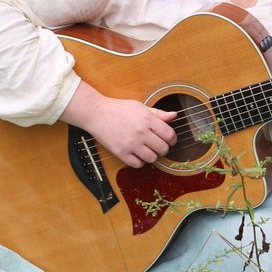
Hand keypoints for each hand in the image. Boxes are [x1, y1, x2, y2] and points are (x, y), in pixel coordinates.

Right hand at [62, 82, 176, 167]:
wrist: (96, 114)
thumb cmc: (119, 109)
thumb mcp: (140, 107)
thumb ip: (158, 113)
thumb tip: (174, 115)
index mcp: (147, 119)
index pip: (170, 135)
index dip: (172, 139)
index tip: (170, 140)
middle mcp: (141, 132)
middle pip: (163, 149)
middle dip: (163, 148)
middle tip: (158, 145)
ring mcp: (131, 144)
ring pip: (152, 158)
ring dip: (152, 155)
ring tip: (147, 150)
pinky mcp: (121, 153)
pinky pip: (138, 164)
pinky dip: (140, 161)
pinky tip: (137, 154)